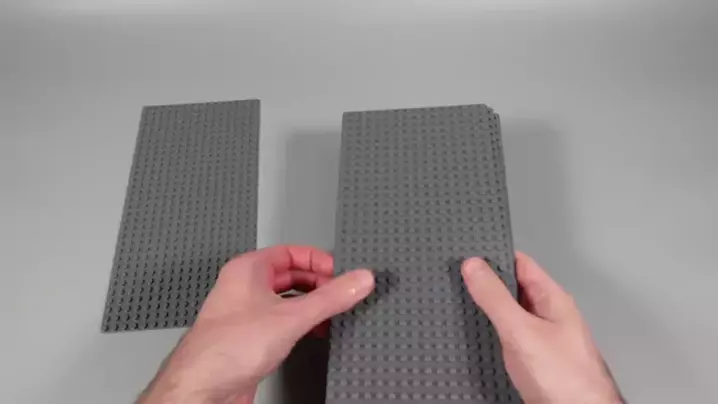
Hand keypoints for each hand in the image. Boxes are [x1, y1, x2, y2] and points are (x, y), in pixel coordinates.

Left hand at [138, 245, 374, 403]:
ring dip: (312, 307)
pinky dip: (302, 325)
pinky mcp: (251, 339)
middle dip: (319, 285)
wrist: (202, 390)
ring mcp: (246, 314)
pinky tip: (315, 333)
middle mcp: (244, 288)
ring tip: (334, 314)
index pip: (290, 252)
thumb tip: (358, 280)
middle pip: (291, 276)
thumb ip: (330, 298)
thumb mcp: (291, 317)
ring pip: (287, 301)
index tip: (341, 273)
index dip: (318, 260)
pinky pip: (282, 323)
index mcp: (247, 270)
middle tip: (342, 294)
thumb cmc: (224, 350)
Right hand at [461, 252, 622, 403]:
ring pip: (511, 313)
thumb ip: (496, 297)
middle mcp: (549, 315)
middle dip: (488, 282)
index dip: (495, 255)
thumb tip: (474, 265)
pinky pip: (510, 336)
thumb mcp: (521, 330)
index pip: (521, 263)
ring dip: (489, 308)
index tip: (467, 252)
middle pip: (514, 288)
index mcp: (552, 299)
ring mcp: (542, 338)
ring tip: (460, 301)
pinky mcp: (534, 360)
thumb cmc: (564, 377)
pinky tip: (478, 335)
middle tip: (456, 277)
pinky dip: (492, 331)